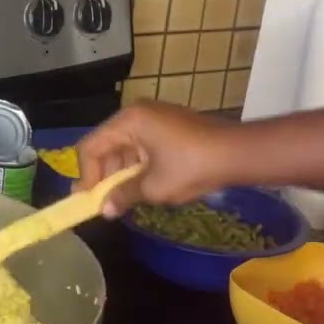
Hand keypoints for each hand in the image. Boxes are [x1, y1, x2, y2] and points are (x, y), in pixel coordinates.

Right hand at [76, 101, 231, 217]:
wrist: (237, 153)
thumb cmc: (191, 167)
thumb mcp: (154, 187)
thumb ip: (123, 195)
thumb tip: (104, 210)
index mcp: (128, 121)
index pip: (91, 147)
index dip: (86, 176)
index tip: (88, 202)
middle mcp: (137, 114)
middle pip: (106, 146)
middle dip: (103, 177)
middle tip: (104, 205)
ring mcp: (154, 118)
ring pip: (124, 148)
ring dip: (120, 175)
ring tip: (123, 201)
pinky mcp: (168, 127)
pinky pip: (141, 147)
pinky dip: (137, 167)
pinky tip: (142, 188)